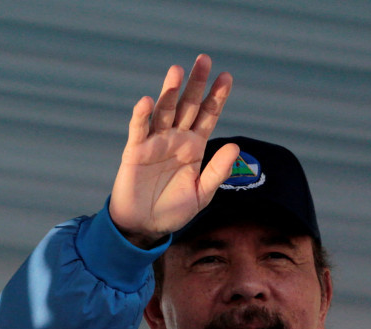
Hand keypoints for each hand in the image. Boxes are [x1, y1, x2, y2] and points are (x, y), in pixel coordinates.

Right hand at [108, 54, 240, 247]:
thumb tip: (235, 146)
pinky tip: (147, 101)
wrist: (145, 227)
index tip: (226, 76)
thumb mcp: (202, 193)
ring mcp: (155, 143)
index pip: (208, 116)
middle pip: (188, 105)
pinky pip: (139, 130)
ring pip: (164, 111)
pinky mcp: (135, 152)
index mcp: (194, 147)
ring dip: (169, 91)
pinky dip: (141, 116)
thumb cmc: (173, 210)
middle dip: (196, 83)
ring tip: (177, 71)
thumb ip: (218, 171)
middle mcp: (176, 139)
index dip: (217, 96)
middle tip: (204, 59)